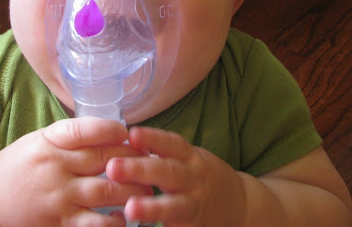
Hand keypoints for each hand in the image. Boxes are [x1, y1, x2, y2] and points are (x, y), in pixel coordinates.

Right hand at [0, 117, 152, 226]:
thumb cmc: (20, 166)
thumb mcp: (40, 140)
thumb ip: (72, 136)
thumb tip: (115, 130)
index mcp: (50, 142)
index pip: (86, 130)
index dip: (112, 129)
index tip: (128, 131)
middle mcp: (55, 167)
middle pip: (104, 160)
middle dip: (133, 160)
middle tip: (150, 161)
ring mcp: (58, 197)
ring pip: (106, 192)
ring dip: (132, 191)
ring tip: (146, 189)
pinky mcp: (58, 223)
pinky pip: (93, 224)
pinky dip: (113, 222)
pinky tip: (124, 217)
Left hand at [106, 127, 245, 226]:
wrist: (238, 204)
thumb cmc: (198, 175)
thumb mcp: (187, 157)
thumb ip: (161, 151)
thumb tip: (122, 140)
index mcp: (189, 157)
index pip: (171, 143)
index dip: (152, 138)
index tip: (131, 134)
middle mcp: (194, 178)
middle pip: (168, 172)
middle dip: (140, 170)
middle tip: (113, 168)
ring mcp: (194, 204)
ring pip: (175, 205)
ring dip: (152, 208)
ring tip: (130, 208)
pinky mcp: (193, 226)